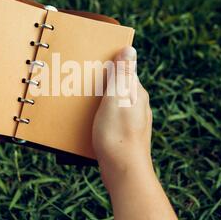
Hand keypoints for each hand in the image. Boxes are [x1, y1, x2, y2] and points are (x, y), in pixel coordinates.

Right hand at [92, 46, 181, 219]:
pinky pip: (112, 118)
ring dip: (100, 100)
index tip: (92, 64)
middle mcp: (138, 105)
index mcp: (136, 93)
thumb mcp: (117, 98)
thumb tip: (130, 49)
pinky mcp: (126, 134)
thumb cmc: (118, 134)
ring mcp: (133, 121)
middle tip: (82, 84)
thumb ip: (123, 74)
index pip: (124, 70)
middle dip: (102, 83)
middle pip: (118, 86)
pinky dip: (101, 115)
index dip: (108, 65)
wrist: (124, 170)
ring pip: (114, 103)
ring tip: (83, 104)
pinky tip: (90, 122)